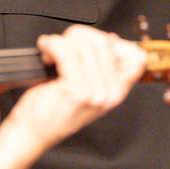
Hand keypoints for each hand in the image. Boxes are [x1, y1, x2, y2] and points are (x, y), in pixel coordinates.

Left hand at [0, 26, 146, 168]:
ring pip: (83, 45)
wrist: (33, 132)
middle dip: (78, 37)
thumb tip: (112, 38)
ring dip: (61, 42)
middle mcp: (111, 93)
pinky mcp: (77, 91)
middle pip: (104, 42)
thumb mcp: (89, 88)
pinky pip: (67, 52)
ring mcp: (96, 93)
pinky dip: (52, 45)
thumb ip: (103, 66)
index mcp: (118, 91)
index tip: (93, 44)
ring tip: (52, 52)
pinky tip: (46, 50)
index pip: (136, 58)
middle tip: (63, 46)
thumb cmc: (54, 110)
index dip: (115, 44)